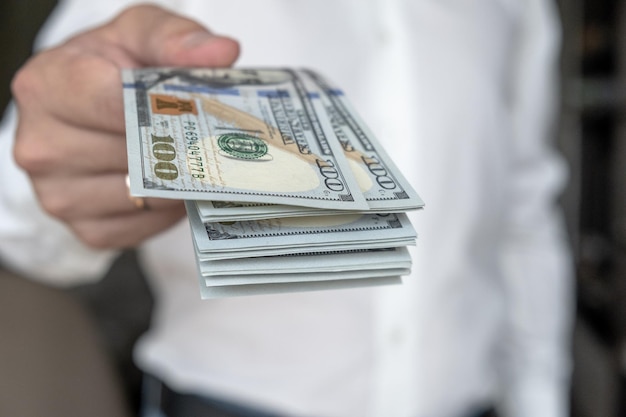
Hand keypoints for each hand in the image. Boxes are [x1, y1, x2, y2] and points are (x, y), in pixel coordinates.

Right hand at [11, 5, 238, 248]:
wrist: (89, 104)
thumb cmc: (112, 67)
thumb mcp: (139, 33)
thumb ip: (176, 37)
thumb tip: (221, 52)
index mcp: (47, 87)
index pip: (117, 106)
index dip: (168, 110)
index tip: (201, 108)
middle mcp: (41, 145)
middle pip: (137, 156)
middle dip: (181, 147)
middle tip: (212, 138)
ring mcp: (58, 194)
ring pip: (146, 197)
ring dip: (179, 182)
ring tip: (190, 158)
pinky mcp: (84, 230)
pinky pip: (144, 228)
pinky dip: (168, 210)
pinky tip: (171, 186)